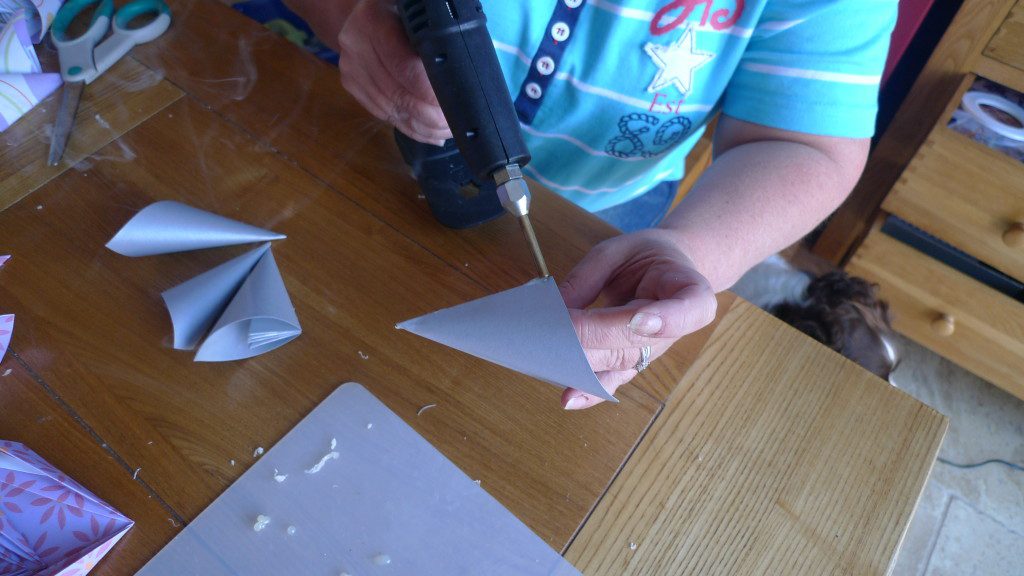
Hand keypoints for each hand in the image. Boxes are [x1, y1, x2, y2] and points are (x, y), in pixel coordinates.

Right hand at [337, 0, 451, 143]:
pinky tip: (429, 133)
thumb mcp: (414, 13)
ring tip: (446, 132)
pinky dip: (410, 128)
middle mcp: (356, 45)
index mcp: (373, 22)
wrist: (362, 13)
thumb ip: (429, 36)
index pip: (405, 69)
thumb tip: (456, 70)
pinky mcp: (351, 85)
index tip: (453, 106)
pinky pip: (383, 115)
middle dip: (430, 117)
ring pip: (391, 110)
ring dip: (422, 127)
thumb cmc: (397, 10)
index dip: (430, 93)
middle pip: (398, 95)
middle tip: (454, 125)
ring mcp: (351, 68)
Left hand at [559, 229, 716, 409]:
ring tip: (546, 355)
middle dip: (594, 337)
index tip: (639, 319)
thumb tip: (556, 306)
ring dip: (582, 361)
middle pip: (638, 341)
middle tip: (554, 328)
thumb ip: (589, 276)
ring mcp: (653, 352)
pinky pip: (612, 381)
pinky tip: (568, 398)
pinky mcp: (633, 364)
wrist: (667, 272)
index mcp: (691, 291)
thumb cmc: (646, 256)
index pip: (689, 310)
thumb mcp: (620, 250)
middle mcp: (676, 330)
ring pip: (619, 363)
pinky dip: (589, 391)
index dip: (666, 319)